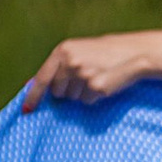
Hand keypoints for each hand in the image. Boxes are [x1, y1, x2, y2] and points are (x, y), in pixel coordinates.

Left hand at [21, 35, 157, 110]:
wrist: (134, 53)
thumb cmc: (105, 53)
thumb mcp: (78, 52)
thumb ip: (59, 66)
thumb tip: (34, 84)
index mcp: (63, 50)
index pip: (42, 78)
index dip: (34, 96)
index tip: (27, 110)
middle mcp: (70, 62)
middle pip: (57, 92)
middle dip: (68, 91)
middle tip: (85, 79)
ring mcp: (82, 74)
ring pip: (73, 98)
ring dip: (83, 93)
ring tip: (98, 77)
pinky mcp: (95, 86)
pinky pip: (87, 102)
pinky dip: (95, 97)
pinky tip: (105, 83)